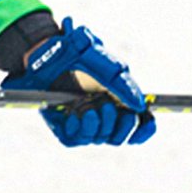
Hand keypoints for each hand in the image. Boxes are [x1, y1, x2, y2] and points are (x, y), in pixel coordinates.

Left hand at [2, 17, 154, 146]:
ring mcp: (80, 121)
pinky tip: (72, 115)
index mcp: (118, 102)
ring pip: (97, 139)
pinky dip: (76, 129)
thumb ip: (123, 85)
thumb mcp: (105, 66)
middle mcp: (101, 115)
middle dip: (119, 126)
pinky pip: (73, 140)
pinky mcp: (61, 124)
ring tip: (87, 108)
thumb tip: (139, 105)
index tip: (144, 121)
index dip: (144, 130)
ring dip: (96, 126)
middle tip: (107, 106)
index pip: (138, 127)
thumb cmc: (78, 55)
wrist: (47, 52)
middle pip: (119, 138)